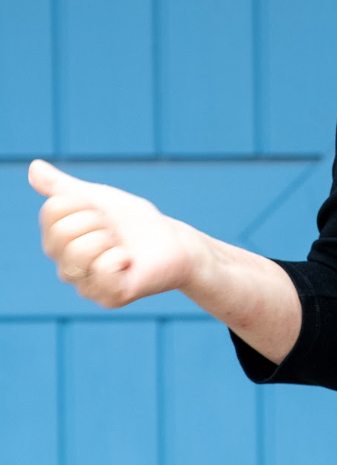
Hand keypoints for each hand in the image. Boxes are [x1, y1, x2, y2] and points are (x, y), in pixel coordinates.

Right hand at [29, 159, 199, 309]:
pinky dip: (121, 259)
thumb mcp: (98, 198)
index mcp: (58, 241)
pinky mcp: (109, 298)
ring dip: (110, 240)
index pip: (52, 211)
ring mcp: (86, 286)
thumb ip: (62, 187)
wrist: (174, 241)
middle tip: (115, 231)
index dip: (84, 203)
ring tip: (122, 247)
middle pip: (64, 232)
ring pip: (80, 252)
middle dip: (98, 222)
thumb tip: (33, 166)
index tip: (102, 212)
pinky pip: (104, 272)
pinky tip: (129, 263)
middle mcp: (65, 267)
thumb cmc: (133, 221)